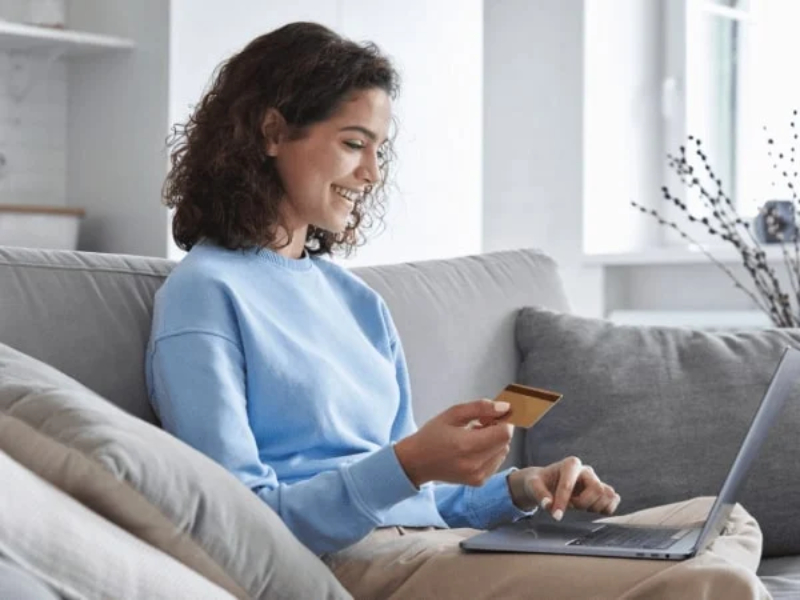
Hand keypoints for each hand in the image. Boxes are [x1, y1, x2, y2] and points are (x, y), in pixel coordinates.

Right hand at [395, 399, 512, 487]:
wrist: (417, 462)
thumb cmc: (432, 435)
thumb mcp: (453, 413)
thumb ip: (480, 407)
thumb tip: (505, 407)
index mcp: (467, 445)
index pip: (505, 433)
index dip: (501, 421)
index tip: (489, 417)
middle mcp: (475, 464)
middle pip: (505, 442)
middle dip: (497, 430)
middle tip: (479, 425)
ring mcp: (478, 475)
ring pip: (503, 452)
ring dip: (494, 442)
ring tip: (474, 438)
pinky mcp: (479, 482)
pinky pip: (496, 462)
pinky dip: (490, 453)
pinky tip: (473, 450)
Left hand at [507, 456, 619, 519]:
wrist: (546, 482)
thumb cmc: (539, 482)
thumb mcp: (533, 485)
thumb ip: (539, 494)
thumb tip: (548, 505)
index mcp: (570, 464)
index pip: (570, 484)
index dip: (563, 501)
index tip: (557, 515)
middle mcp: (586, 470)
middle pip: (597, 489)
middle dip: (583, 503)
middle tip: (571, 506)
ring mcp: (596, 480)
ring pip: (608, 495)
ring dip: (595, 506)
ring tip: (580, 507)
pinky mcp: (601, 491)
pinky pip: (613, 499)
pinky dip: (606, 508)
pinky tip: (591, 511)